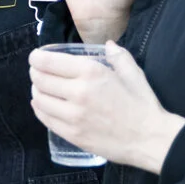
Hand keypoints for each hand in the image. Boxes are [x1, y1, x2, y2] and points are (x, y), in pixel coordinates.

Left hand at [28, 42, 184, 172]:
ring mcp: (73, 116)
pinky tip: (43, 105)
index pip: (49, 62)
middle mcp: (78, 92)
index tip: (36, 57)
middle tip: (37, 72)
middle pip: (40, 79)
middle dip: (35, 73)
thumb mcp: (134, 73)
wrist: (150, 138)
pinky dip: (40, 109)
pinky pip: (45, 119)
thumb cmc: (143, 104)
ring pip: (39, 99)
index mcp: (91, 72)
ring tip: (40, 88)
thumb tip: (107, 44)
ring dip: (36, 91)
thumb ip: (118, 56)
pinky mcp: (71, 134)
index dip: (37, 57)